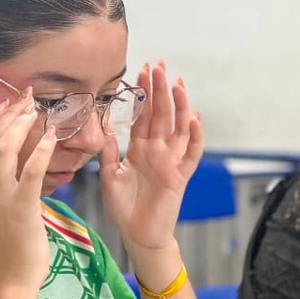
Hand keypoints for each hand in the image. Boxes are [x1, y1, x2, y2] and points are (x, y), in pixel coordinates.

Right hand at [0, 90, 56, 296]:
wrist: (4, 282)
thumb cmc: (1, 253)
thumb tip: (0, 175)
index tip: (3, 105)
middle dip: (7, 114)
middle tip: (24, 98)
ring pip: (5, 148)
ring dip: (21, 125)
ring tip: (36, 109)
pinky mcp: (20, 207)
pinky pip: (31, 171)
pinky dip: (40, 150)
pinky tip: (51, 136)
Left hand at [98, 61, 203, 251]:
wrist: (139, 234)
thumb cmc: (125, 208)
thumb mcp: (110, 176)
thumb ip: (109, 153)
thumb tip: (105, 128)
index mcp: (139, 148)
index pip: (143, 114)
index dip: (143, 93)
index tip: (142, 70)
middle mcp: (157, 150)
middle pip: (161, 113)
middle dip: (160, 89)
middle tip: (159, 64)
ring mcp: (171, 161)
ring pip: (178, 127)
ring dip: (179, 105)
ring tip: (177, 83)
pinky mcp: (180, 175)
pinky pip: (191, 153)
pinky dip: (194, 136)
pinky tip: (193, 118)